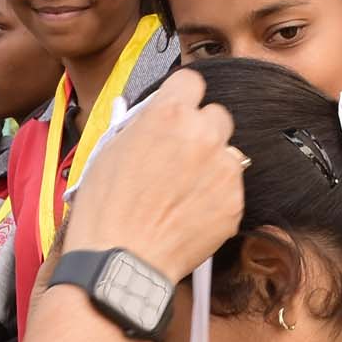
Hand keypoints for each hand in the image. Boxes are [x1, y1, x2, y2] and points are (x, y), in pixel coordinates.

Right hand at [59, 69, 244, 279]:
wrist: (121, 261)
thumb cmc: (107, 211)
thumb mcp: (110, 150)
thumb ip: (143, 125)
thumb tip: (155, 117)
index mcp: (168, 115)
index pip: (192, 81)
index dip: (183, 97)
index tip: (180, 109)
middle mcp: (202, 136)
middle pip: (217, 116)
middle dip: (201, 131)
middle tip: (180, 156)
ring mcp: (223, 170)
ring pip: (228, 153)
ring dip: (211, 165)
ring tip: (181, 192)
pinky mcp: (234, 203)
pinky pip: (231, 189)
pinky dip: (215, 197)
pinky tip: (188, 213)